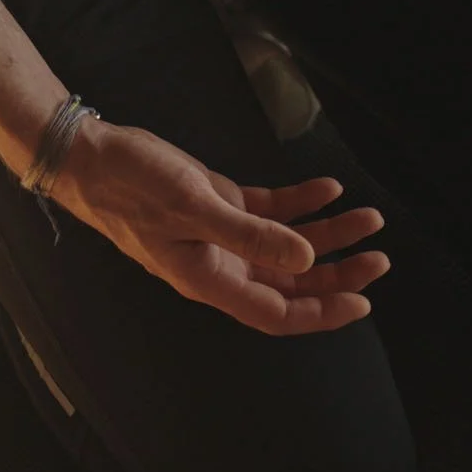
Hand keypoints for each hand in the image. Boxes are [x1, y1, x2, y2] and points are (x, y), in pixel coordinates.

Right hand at [49, 120, 389, 335]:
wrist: (92, 158)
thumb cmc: (132, 187)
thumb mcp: (194, 208)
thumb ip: (251, 236)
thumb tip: (305, 261)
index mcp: (211, 280)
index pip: (278, 314)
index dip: (322, 313)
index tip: (363, 303)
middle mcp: (221, 265)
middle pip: (292, 284)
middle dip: (338, 272)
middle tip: (379, 257)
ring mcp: (222, 235)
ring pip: (287, 247)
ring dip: (327, 235)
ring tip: (367, 216)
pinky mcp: (218, 205)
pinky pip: (270, 213)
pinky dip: (301, 203)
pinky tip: (329, 189)